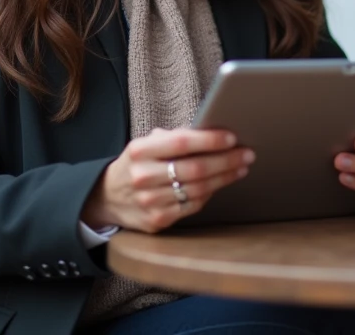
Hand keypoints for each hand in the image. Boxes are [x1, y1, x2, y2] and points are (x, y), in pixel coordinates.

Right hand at [82, 127, 254, 233]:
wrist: (107, 197)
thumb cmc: (138, 164)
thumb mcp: (147, 144)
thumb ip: (175, 138)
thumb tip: (214, 133)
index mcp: (140, 151)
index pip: (182, 142)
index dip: (210, 140)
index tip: (232, 138)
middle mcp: (143, 176)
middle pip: (195, 169)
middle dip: (226, 160)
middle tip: (246, 154)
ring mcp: (149, 201)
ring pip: (198, 189)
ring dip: (224, 178)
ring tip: (240, 167)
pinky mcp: (156, 220)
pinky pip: (192, 206)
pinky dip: (210, 193)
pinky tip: (220, 184)